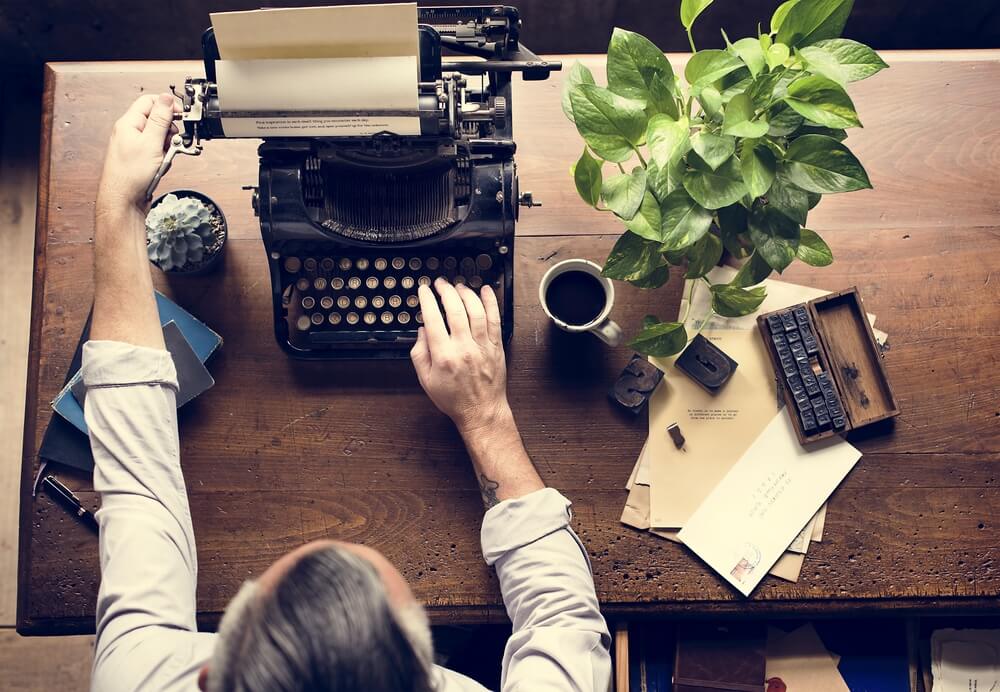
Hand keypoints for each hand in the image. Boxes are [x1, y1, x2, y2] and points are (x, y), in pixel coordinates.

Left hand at [97, 93, 178, 212]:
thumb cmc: (130, 175)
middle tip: (173, 141)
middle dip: (169, 130)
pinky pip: (157, 151)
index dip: (167, 105)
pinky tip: (160, 166)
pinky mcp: (140, 158)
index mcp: (129, 123)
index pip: (149, 101)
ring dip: (167, 146)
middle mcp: (130, 132)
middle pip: (156, 120)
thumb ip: (160, 119)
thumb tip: (166, 98)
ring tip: (165, 157)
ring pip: (158, 137)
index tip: (180, 115)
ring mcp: (135, 146)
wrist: (123, 200)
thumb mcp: (151, 142)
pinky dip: (163, 157)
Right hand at [410, 278, 510, 434]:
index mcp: (443, 355)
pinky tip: (485, 291)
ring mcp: (482, 346)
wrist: (481, 411)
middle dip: (445, 291)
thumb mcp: (425, 380)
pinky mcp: (496, 346)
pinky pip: (495, 319)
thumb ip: (419, 353)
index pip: (432, 319)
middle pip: (455, 309)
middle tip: (440, 283)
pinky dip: (491, 302)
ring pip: (475, 310)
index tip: (424, 289)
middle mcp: (463, 348)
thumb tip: (422, 331)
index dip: (427, 300)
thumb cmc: (453, 398)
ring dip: (466, 293)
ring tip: (458, 287)